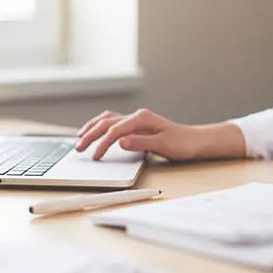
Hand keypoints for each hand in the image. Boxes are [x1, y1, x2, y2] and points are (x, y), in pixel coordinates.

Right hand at [75, 109, 200, 160]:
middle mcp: (137, 116)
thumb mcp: (163, 145)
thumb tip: (119, 142)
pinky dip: (101, 126)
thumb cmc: (182, 144)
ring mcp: (136, 119)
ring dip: (92, 127)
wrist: (194, 141)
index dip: (102, 143)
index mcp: (142, 118)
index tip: (95, 156)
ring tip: (80, 137)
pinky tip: (95, 131)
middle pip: (107, 123)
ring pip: (107, 119)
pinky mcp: (136, 125)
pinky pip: (113, 122)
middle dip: (90, 135)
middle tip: (79, 148)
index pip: (115, 130)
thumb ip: (140, 143)